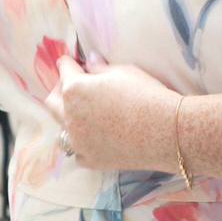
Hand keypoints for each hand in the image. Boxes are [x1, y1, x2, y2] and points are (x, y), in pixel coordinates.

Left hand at [50, 56, 179, 172]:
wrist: (169, 132)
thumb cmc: (148, 95)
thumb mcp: (124, 72)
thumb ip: (99, 68)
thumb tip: (90, 60)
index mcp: (74, 89)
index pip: (63, 70)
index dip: (69, 64)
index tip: (71, 62)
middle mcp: (69, 116)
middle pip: (53, 100)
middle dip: (61, 90)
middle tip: (74, 86)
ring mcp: (78, 141)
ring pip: (62, 127)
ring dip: (68, 117)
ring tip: (83, 113)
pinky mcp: (90, 160)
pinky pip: (77, 149)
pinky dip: (81, 142)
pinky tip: (92, 137)